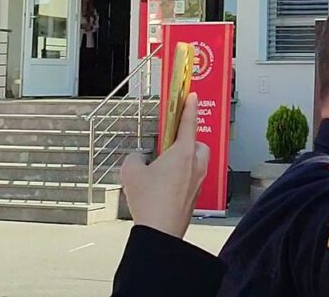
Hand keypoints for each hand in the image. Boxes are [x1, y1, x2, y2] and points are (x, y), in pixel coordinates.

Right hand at [120, 92, 209, 237]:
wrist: (160, 231)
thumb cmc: (150, 201)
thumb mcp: (131, 172)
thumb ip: (134, 158)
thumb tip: (139, 158)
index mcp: (183, 153)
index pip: (189, 122)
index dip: (190, 107)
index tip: (192, 96)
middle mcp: (195, 166)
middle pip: (198, 144)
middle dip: (188, 140)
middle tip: (171, 143)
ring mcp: (197, 182)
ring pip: (197, 163)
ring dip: (186, 159)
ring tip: (164, 167)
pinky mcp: (194, 197)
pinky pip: (191, 179)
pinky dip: (182, 177)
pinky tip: (164, 186)